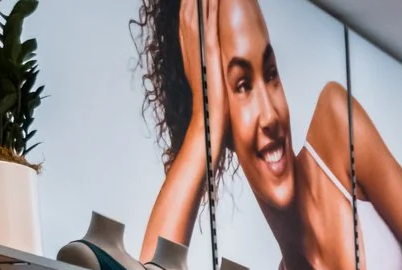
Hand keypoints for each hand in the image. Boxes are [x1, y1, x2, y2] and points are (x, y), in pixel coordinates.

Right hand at [180, 0, 220, 136]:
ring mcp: (198, 52)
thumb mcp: (208, 81)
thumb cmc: (210, 107)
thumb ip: (209, 67)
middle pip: (188, 14)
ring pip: (195, 16)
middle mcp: (190, 50)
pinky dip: (210, 10)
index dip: (188, 6)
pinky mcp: (209, 55)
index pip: (187, 23)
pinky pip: (209, 26)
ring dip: (198, 0)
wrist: (206, 124)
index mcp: (189, 54)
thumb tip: (215, 62)